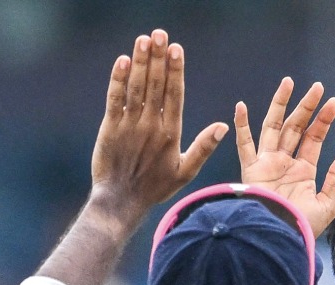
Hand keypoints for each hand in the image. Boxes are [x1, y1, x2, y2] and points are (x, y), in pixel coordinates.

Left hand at [90, 30, 227, 218]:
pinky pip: (115, 99)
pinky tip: (123, 61)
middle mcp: (151, 126)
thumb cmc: (155, 187)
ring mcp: (130, 125)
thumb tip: (224, 126)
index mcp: (171, 134)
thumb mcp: (185, 171)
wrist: (121, 200)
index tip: (177, 49)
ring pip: (137, 88)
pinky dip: (118, 79)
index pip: (175, 95)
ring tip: (145, 39)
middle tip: (161, 34)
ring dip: (141, 62)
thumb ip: (204, 147)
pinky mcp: (110, 127)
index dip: (176, 71)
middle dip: (159, 58)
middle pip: (156, 85)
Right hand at [235, 78, 334, 237]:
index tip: (334, 102)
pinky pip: (244, 145)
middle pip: (296, 127)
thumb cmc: (302, 227)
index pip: (314, 139)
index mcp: (303, 172)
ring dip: (280, 105)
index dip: (324, 120)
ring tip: (288, 83)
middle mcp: (285, 164)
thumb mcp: (327, 203)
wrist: (279, 238)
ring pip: (273, 127)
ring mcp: (267, 164)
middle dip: (306, 107)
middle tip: (317, 86)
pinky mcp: (251, 169)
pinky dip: (240, 126)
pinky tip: (241, 106)